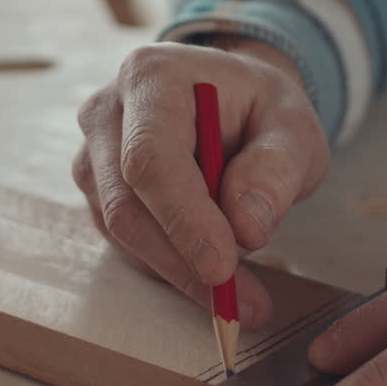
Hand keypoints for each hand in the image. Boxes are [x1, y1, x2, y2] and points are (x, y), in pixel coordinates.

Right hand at [73, 36, 328, 328]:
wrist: (234, 102)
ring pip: (124, 235)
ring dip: (182, 274)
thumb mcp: (293, 126)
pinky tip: (215, 274)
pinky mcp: (99, 196)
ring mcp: (94, 157)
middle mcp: (107, 114)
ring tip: (245, 297)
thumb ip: (276, 167)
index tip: (222, 268)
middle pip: (127, 206)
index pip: (150, 158)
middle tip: (242, 307)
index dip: (183, 219)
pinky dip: (173, 270)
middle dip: (183, 263)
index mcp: (151, 79)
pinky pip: (128, 246)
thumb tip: (246, 227)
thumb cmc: (261, 110)